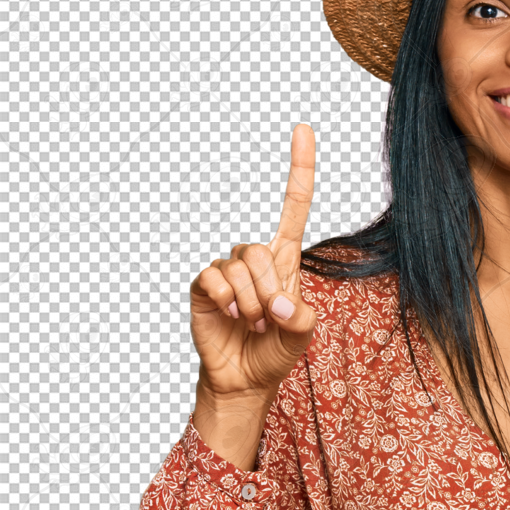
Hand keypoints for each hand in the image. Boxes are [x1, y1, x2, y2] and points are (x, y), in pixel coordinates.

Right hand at [190, 123, 317, 400]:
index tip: (304, 130)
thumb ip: (303, 319)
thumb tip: (282, 305)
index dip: (300, 170)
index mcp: (285, 262)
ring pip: (238, 267)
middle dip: (268, 290)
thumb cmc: (275, 352)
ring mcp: (227, 271)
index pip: (294, 208)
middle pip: (259, 250)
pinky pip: (213, 279)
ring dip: (249, 303)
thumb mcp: (302, 336)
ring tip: (252, 325)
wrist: (245, 379)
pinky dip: (226, 301)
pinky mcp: (204, 286)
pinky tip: (230, 317)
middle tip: (270, 320)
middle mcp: (255, 260)